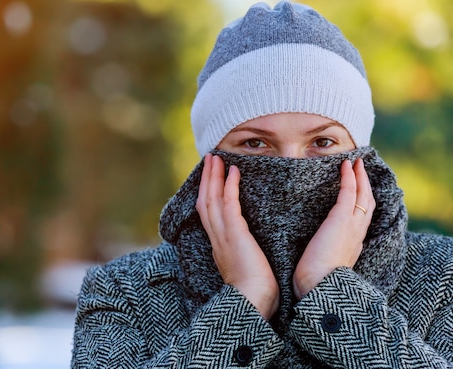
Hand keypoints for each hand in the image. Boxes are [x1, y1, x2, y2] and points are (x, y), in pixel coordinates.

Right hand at [196, 154, 278, 319]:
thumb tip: (254, 251)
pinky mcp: (234, 234)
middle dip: (206, 180)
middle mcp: (216, 238)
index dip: (208, 195)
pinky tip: (233, 172)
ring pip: (211, 199)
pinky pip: (228, 204)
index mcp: (220, 247)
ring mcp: (223, 235)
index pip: (209, 215)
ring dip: (213, 177)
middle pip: (205, 202)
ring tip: (215, 158)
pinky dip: (229, 186)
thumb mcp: (247, 270)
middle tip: (209, 159)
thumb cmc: (257, 293)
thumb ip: (247, 256)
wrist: (253, 303)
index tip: (211, 179)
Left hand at [293, 158, 374, 298]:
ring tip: (356, 162)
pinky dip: (349, 177)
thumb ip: (322, 256)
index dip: (362, 203)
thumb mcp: (323, 265)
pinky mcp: (341, 218)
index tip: (360, 191)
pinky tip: (345, 166)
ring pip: (362, 195)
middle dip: (366, 185)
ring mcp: (352, 225)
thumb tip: (312, 255)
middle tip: (362, 168)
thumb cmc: (314, 281)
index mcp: (353, 246)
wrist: (318, 286)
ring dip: (360, 176)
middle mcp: (357, 234)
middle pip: (368, 203)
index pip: (362, 219)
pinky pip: (349, 192)